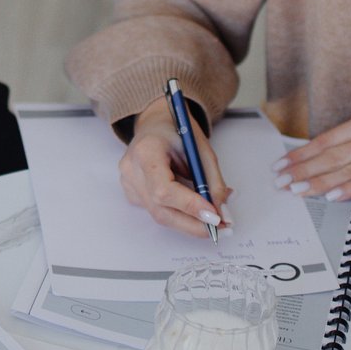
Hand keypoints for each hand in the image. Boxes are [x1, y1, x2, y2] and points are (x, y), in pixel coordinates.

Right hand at [118, 95, 232, 238]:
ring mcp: (128, 184)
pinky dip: (179, 214)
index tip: (214, 215)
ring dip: (189, 222)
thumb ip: (213, 181)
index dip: (190, 206)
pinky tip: (191, 206)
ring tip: (212, 217)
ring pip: (161, 216)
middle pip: (161, 211)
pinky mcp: (132, 194)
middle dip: (194, 224)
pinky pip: (158, 212)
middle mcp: (131, 170)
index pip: (164, 190)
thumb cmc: (177, 131)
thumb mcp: (202, 149)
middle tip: (220, 225)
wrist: (156, 124)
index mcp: (146, 151)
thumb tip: (222, 212)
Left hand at [273, 108, 350, 201]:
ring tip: (298, 190)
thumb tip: (324, 158)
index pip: (331, 139)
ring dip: (320, 182)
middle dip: (304, 169)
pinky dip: (350, 188)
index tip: (283, 164)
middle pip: (335, 154)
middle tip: (281, 180)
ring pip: (350, 169)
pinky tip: (332, 195)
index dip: (303, 153)